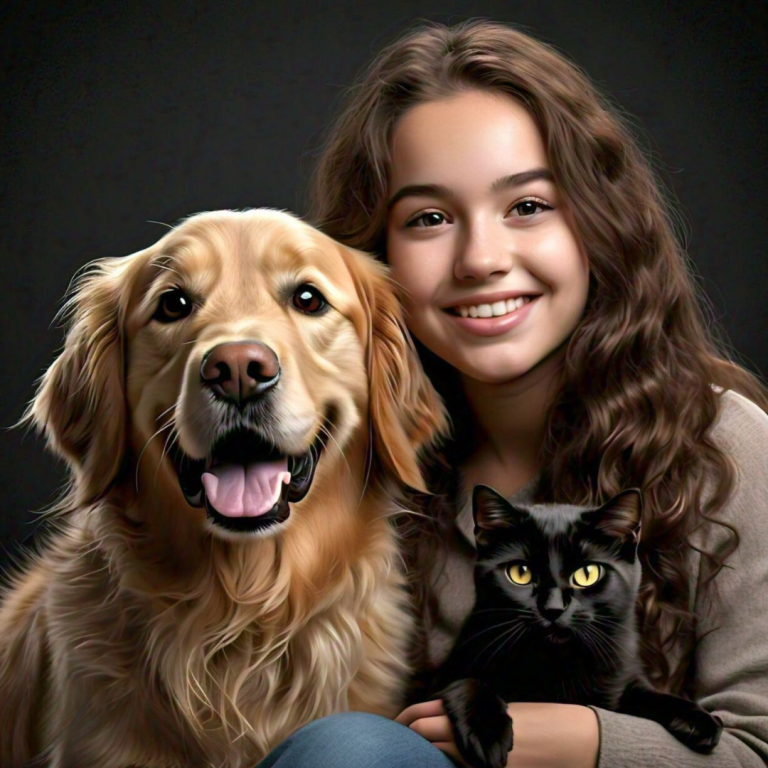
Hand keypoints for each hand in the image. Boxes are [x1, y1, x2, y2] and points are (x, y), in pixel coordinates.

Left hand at [396, 700, 599, 767]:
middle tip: (395, 748)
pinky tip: (435, 766)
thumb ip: (455, 713)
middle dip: (404, 740)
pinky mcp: (479, 765)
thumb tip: (424, 723)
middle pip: (419, 729)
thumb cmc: (511, 723)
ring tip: (412, 758)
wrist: (549, 738)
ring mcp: (470, 746)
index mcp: (461, 703)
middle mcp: (462, 721)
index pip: (418, 711)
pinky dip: (439, 766)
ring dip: (420, 756)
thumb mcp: (481, 709)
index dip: (401, 722)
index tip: (392, 730)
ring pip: (431, 752)